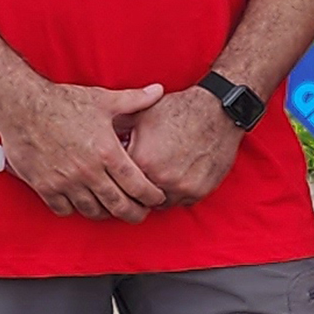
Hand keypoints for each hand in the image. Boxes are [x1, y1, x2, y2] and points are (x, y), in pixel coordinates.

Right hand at [0, 81, 170, 221]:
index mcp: (108, 153)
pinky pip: (64, 210)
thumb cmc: (63, 102)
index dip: (151, 196)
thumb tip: (159, 90)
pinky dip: (75, 209)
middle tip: (140, 213)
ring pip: (92, 211)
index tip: (156, 198)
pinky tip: (81, 203)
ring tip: (112, 208)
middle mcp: (89, 172)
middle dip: (134, 213)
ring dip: (105, 213)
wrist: (22, 106)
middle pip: (119, 205)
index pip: (138, 186)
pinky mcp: (44, 186)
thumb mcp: (104, 100)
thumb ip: (135, 100)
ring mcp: (65, 182)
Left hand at [125, 85, 247, 205]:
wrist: (217, 110)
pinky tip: (177, 178)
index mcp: (141, 161)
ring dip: (158, 194)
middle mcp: (160, 178)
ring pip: (160, 203)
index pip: (119, 183)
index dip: (118, 178)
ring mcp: (182, 187)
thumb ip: (117, 131)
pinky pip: (182, 202)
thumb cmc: (179, 110)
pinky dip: (178, 193)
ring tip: (159, 179)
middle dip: (136, 190)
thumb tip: (96, 140)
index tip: (118, 177)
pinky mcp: (200, 190)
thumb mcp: (141, 116)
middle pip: (138, 198)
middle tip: (137, 183)